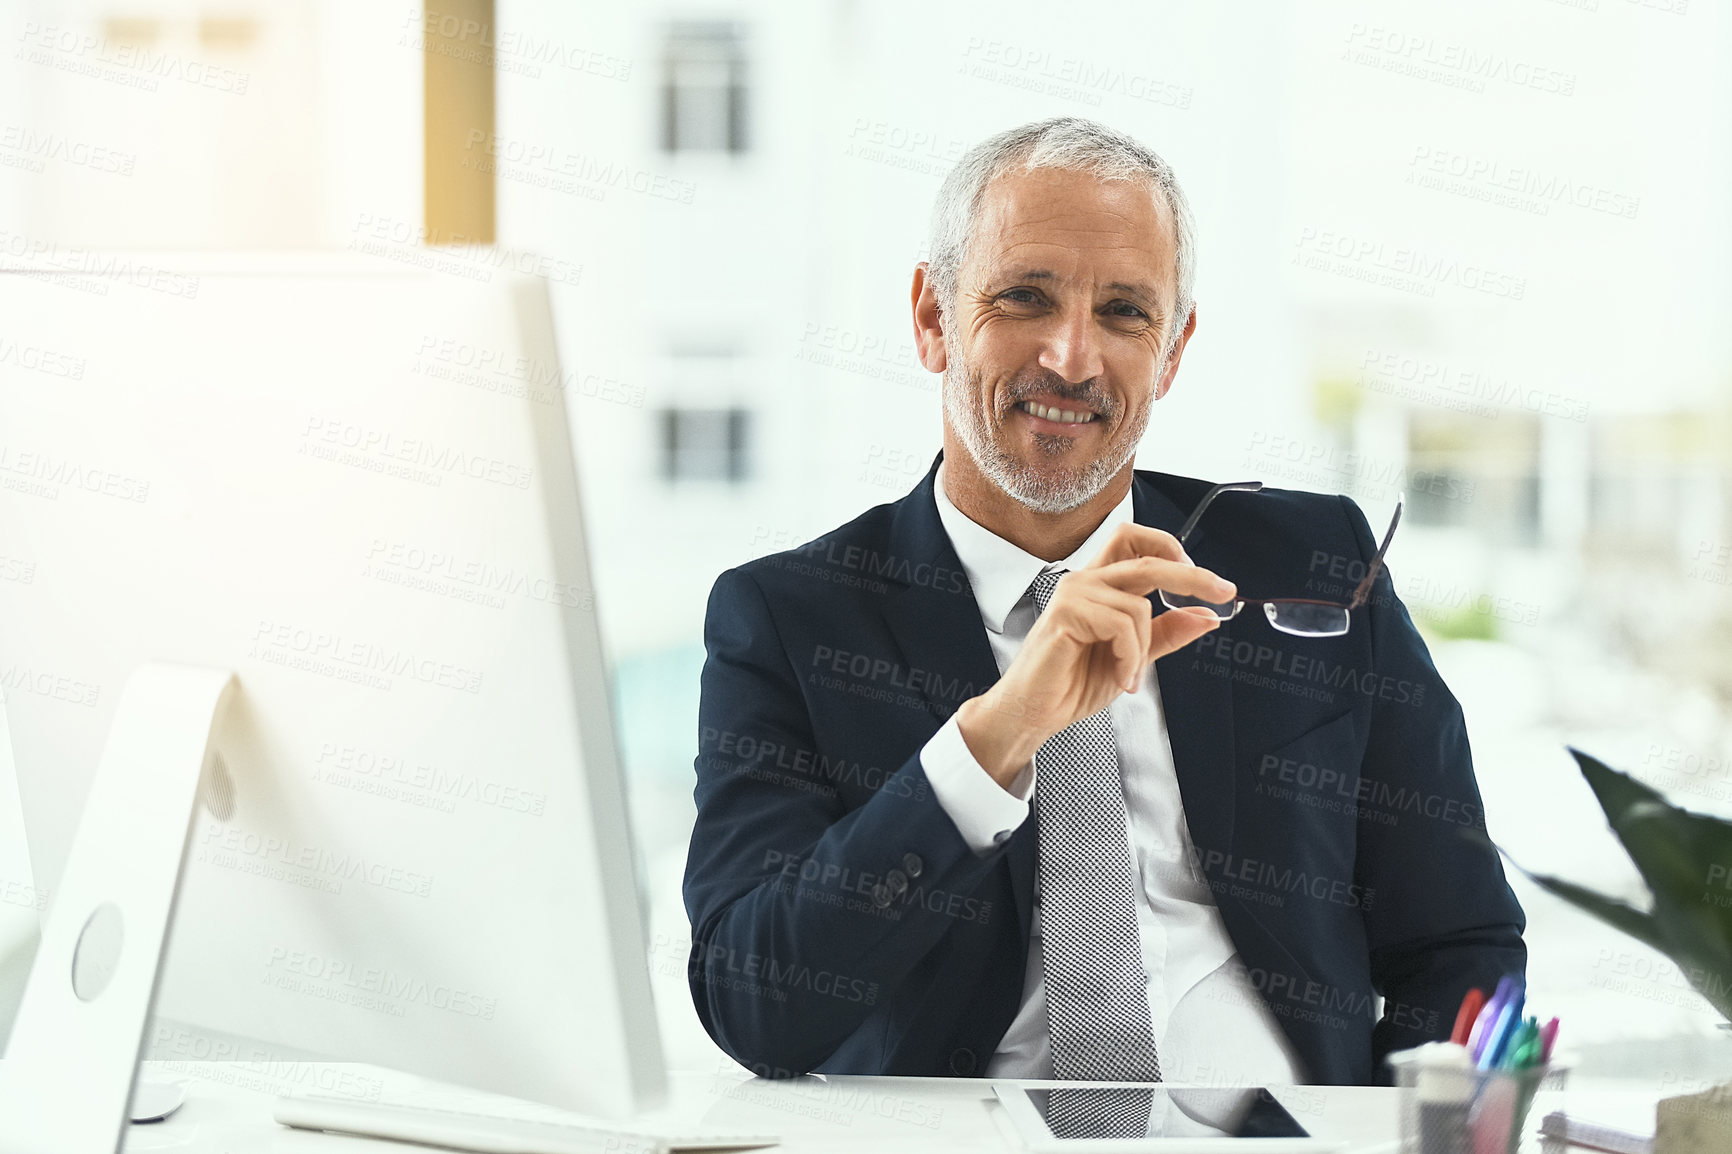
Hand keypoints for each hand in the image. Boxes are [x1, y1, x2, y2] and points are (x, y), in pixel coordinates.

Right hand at [954, 523, 1233, 788]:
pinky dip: (1129, 657)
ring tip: (1127, 676)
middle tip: (1223, 592)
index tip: (1202, 575)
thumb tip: (1207, 617)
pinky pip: (1120, 625)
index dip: (1168, 545)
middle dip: (1191, 576)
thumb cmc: (1072, 684)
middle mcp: (1085, 582)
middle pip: (1146, 558)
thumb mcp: (1133, 658)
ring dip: (1143, 649)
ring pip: (1138, 606)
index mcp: (1100, 585)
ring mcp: (1073, 595)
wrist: (1035, 713)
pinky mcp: (1065, 614)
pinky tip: (1119, 677)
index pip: (1132, 540)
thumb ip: (1166, 634)